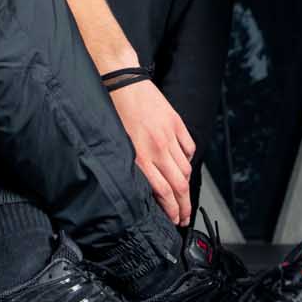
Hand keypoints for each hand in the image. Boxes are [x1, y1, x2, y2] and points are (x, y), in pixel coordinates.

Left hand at [109, 79, 194, 225]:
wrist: (122, 82)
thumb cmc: (113, 112)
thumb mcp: (117, 145)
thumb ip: (133, 166)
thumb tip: (144, 186)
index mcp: (140, 157)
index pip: (163, 192)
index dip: (172, 210)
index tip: (175, 219)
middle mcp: (157, 149)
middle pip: (179, 185)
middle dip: (184, 206)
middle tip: (185, 218)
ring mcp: (169, 136)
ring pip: (186, 168)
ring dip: (187, 187)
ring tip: (186, 197)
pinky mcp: (176, 124)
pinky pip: (189, 148)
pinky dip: (189, 159)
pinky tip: (185, 165)